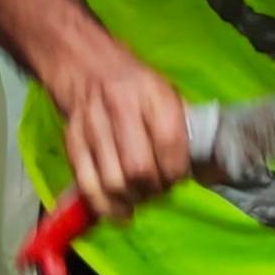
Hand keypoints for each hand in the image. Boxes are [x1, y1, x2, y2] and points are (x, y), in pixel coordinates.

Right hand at [46, 44, 191, 223]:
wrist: (84, 62)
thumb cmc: (134, 82)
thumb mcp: (165, 90)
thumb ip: (182, 123)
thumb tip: (203, 165)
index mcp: (152, 93)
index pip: (169, 143)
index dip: (176, 172)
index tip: (178, 179)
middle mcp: (120, 107)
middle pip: (138, 168)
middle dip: (153, 190)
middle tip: (158, 191)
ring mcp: (92, 125)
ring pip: (112, 181)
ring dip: (130, 201)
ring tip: (139, 200)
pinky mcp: (72, 140)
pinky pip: (86, 183)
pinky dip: (103, 206)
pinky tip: (117, 212)